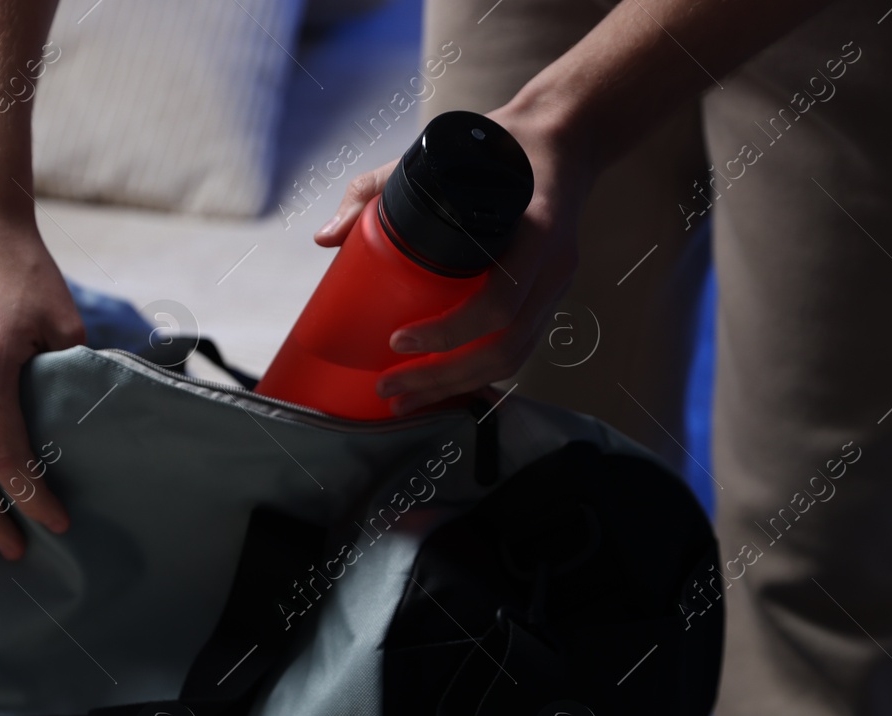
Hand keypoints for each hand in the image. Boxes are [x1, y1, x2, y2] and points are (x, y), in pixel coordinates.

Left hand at [314, 103, 595, 415]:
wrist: (564, 140)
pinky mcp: (551, 300)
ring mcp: (557, 288)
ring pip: (514, 358)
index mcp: (534, 231)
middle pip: (504, 347)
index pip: (498, 302)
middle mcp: (554, 268)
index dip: (448, 332)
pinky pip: (520, 351)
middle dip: (443, 378)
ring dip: (459, 387)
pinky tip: (445, 389)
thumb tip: (326, 237)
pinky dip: (481, 377)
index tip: (398, 340)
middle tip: (390, 388)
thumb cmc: (497, 146)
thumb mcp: (435, 155)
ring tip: (407, 400)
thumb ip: (374, 190)